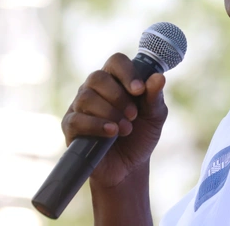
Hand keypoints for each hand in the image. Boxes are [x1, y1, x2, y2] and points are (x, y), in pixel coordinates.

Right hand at [61, 53, 167, 188]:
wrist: (129, 167)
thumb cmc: (141, 136)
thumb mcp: (155, 117)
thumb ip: (155, 97)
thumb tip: (159, 77)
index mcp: (115, 80)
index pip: (115, 62)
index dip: (127, 72)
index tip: (139, 90)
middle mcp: (94, 89)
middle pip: (97, 77)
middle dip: (118, 96)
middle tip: (133, 115)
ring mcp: (79, 107)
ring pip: (86, 97)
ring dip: (110, 112)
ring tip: (125, 129)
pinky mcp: (71, 127)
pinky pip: (77, 119)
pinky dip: (96, 125)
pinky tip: (111, 133)